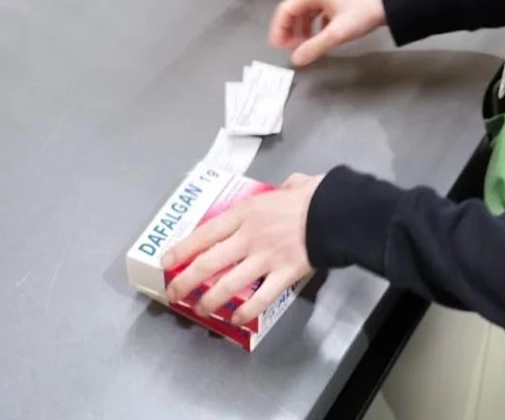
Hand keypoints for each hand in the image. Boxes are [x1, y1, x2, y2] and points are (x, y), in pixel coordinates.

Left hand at [165, 173, 322, 324]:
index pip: (205, 233)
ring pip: (229, 284)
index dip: (182, 249)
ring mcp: (265, 258)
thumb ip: (284, 188)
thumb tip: (289, 186)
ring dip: (210, 300)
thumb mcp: (291, 185)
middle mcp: (249, 237)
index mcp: (246, 213)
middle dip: (187, 281)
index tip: (168, 262)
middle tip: (175, 293)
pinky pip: (260, 298)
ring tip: (201, 309)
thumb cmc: (314, 196)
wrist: (336, 211)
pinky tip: (236, 319)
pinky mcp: (284, 274)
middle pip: (209, 262)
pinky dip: (246, 312)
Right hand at [270, 0, 385, 66]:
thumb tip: (295, 60)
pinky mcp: (338, 1)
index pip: (286, 9)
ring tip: (305, 47)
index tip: (278, 48)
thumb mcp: (338, 33)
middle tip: (291, 50)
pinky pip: (318, 14)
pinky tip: (320, 39)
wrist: (391, 4)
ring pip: (306, 12)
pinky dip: (314, 27)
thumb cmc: (363, 14)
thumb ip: (315, 47)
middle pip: (294, 10)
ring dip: (302, 30)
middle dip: (290, 30)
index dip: (279, 29)